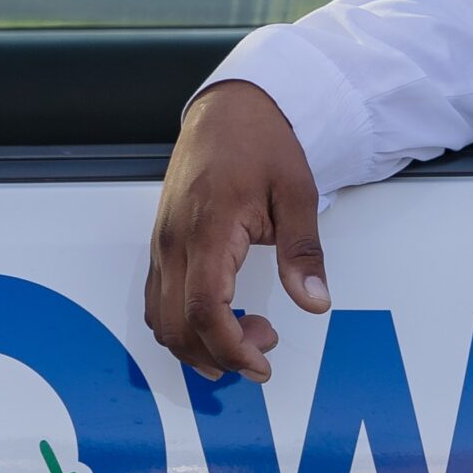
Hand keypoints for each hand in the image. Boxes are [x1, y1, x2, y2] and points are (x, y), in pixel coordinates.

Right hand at [143, 81, 330, 382]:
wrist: (229, 108)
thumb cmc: (263, 144)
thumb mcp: (297, 192)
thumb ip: (303, 253)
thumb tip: (315, 302)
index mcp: (209, 229)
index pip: (205, 309)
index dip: (231, 347)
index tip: (262, 363)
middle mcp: (175, 241)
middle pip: (177, 325)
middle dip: (219, 354)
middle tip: (264, 349)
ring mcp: (162, 243)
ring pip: (161, 319)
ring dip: (198, 345)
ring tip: (248, 334)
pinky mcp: (161, 243)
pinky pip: (157, 300)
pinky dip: (182, 325)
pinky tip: (220, 320)